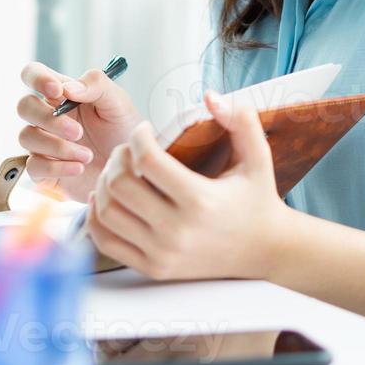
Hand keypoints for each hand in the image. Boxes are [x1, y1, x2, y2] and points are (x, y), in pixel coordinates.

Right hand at [17, 61, 141, 200]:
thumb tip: (67, 88)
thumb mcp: (119, 103)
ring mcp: (43, 143)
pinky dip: (55, 168)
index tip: (57, 90)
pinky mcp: (44, 170)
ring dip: (57, 147)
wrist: (132, 168)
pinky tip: (78, 168)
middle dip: (49, 119)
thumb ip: (97, 86)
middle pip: (24, 106)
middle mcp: (48, 116)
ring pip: (26, 137)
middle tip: (79, 132)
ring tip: (88, 156)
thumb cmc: (123, 131)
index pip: (33, 74)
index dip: (37, 78)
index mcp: (62, 94)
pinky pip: (33, 166)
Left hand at [87, 91, 288, 280]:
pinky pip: (106, 240)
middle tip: (129, 148)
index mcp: (200, 200)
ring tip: (120, 170)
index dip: (138, 136)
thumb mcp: (258, 157)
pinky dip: (99, 216)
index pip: (147, 159)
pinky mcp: (152, 268)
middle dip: (118, 157)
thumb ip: (241, 120)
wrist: (265, 251)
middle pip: (119, 184)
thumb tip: (209, 96)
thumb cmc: (258, 199)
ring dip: (105, 184)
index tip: (145, 129)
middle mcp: (177, 231)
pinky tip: (110, 198)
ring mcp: (161, 253)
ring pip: (106, 212)